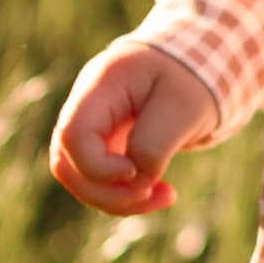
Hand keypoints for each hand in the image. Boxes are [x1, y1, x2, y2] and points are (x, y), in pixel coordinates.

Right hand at [50, 41, 221, 214]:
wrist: (197, 62)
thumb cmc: (190, 78)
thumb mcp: (183, 107)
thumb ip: (154, 143)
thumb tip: (136, 180)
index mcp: (102, 84)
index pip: (73, 134)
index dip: (97, 167)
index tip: (136, 172)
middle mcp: (87, 105)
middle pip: (66, 163)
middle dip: (105, 193)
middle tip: (152, 193)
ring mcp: (93, 125)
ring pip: (80, 178)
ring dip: (118, 200)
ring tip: (164, 196)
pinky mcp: (105, 144)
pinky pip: (101, 180)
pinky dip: (127, 195)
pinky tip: (160, 192)